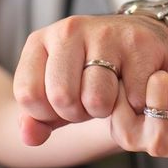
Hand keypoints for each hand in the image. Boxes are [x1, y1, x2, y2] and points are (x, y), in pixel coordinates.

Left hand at [14, 14, 167, 144]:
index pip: (28, 94)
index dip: (45, 114)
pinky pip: (131, 98)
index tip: (60, 105)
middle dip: (76, 114)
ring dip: (105, 111)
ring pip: (96, 99)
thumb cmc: (89, 72)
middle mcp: (68, 30)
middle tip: (88, 102)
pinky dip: (134, 105)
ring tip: (109, 96)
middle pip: (61, 97)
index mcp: (39, 41)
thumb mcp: (56, 91)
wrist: (137, 37)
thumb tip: (29, 137)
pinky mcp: (138, 42)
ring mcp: (104, 33)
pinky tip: (132, 88)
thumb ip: (36, 118)